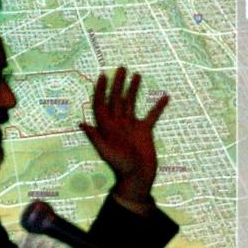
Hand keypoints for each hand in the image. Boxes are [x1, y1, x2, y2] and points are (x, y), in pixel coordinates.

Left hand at [79, 67, 169, 206]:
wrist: (138, 178)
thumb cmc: (120, 167)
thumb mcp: (106, 152)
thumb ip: (95, 137)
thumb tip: (81, 123)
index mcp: (107, 127)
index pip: (101, 104)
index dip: (100, 90)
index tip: (103, 76)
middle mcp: (118, 124)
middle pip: (116, 99)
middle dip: (117, 84)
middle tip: (121, 68)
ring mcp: (131, 126)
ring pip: (131, 103)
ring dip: (133, 89)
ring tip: (137, 75)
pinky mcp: (145, 131)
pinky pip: (152, 115)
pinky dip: (158, 106)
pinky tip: (165, 96)